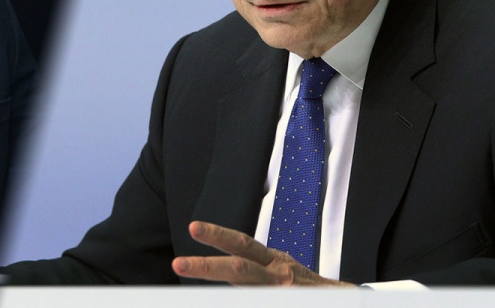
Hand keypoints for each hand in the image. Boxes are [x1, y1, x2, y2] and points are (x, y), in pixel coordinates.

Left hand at [172, 221, 354, 285]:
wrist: (347, 299)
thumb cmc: (305, 287)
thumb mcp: (280, 272)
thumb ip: (253, 270)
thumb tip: (218, 271)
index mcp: (272, 261)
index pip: (240, 243)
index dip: (217, 234)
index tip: (193, 227)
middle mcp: (277, 275)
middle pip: (239, 267)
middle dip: (207, 267)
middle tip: (179, 264)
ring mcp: (285, 291)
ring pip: (247, 288)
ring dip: (222, 288)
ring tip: (189, 272)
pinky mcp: (293, 300)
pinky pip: (262, 301)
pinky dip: (245, 301)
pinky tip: (230, 300)